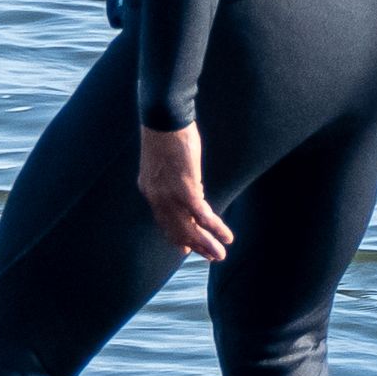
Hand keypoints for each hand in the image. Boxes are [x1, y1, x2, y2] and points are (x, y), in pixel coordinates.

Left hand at [138, 119, 231, 262]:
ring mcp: (170, 196)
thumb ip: (177, 178)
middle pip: (176, 230)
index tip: (185, 248)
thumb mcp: (167, 161)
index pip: (163, 221)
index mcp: (150, 190)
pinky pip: (203, 217)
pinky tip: (226, 237)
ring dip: (206, 245)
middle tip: (208, 256)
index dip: (176, 236)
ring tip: (219, 257)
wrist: (163, 119)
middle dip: (194, 246)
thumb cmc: (167, 132)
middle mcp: (157, 198)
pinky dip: (216, 229)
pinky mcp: (186, 190)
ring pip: (189, 230)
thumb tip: (196, 190)